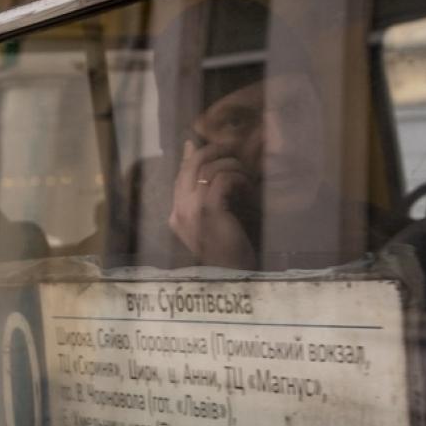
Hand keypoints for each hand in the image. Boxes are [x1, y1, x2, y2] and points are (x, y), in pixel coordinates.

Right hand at [169, 140, 257, 268]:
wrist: (234, 277)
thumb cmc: (229, 249)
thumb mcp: (213, 219)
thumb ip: (205, 191)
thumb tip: (194, 151)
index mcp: (177, 215)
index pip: (182, 173)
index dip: (200, 156)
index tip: (218, 149)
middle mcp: (179, 211)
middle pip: (191, 165)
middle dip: (214, 151)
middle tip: (233, 149)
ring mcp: (191, 211)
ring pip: (208, 168)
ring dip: (232, 166)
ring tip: (246, 175)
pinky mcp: (208, 211)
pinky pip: (222, 179)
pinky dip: (238, 178)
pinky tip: (248, 187)